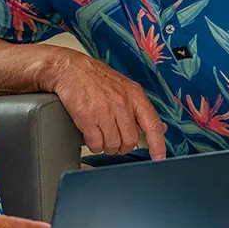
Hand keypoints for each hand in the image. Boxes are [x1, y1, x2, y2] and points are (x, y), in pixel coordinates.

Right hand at [47, 49, 166, 157]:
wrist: (69, 68)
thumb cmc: (95, 77)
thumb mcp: (124, 87)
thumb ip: (140, 108)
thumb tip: (159, 127)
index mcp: (134, 94)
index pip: (152, 124)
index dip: (158, 145)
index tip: (159, 158)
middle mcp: (121, 103)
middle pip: (130, 140)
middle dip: (123, 146)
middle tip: (116, 142)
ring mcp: (104, 111)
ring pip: (113, 144)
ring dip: (107, 147)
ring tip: (102, 137)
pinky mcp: (87, 117)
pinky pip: (96, 143)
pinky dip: (94, 145)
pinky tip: (92, 137)